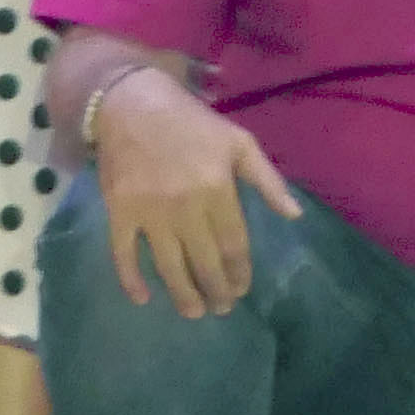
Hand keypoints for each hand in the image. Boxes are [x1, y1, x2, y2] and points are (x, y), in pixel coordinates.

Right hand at [94, 78, 302, 317]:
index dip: (240, 272)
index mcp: (218, 188)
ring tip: (194, 312)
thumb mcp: (238, 141)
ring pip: (169, 266)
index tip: (242, 289)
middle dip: (216, 290)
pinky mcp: (119, 212)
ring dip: (183, 295)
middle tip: (221, 308)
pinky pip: (124, 254)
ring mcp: (149, 211)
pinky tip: (143, 298)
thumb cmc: (190, 122)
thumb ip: (267, 179)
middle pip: (205, 262)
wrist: (131, 102)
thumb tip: (295, 215)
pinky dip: (131, 280)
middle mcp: (185, 206)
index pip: (234, 244)